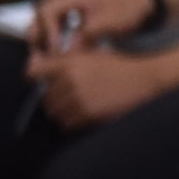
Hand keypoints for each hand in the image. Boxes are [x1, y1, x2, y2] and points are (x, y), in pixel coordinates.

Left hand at [24, 48, 164, 130]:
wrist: (144, 79)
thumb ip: (68, 56)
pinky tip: (84, 114)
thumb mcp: (93, 54)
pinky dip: (72, 122)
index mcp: (69, 63)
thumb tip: (45, 60)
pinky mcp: (88, 114)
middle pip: (45, 97)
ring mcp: (78, 99)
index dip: (34, 77)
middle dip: (54, 98)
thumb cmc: (120, 65)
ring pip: (54, 113)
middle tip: (68, 96)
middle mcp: (70, 81)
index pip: (34, 72)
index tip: (39, 80)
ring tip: (76, 107)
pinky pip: (67, 124)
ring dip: (62, 112)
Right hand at [32, 0, 156, 47]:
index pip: (46, 11)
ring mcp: (70, 6)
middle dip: (38, 35)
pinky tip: (60, 54)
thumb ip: (88, 34)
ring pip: (45, 21)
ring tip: (49, 57)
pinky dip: (54, 38)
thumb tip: (69, 51)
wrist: (146, 4)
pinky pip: (56, 26)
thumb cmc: (130, 9)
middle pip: (39, 16)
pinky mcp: (75, 15)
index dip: (48, 31)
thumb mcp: (111, 22)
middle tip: (43, 56)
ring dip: (44, 38)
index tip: (56, 48)